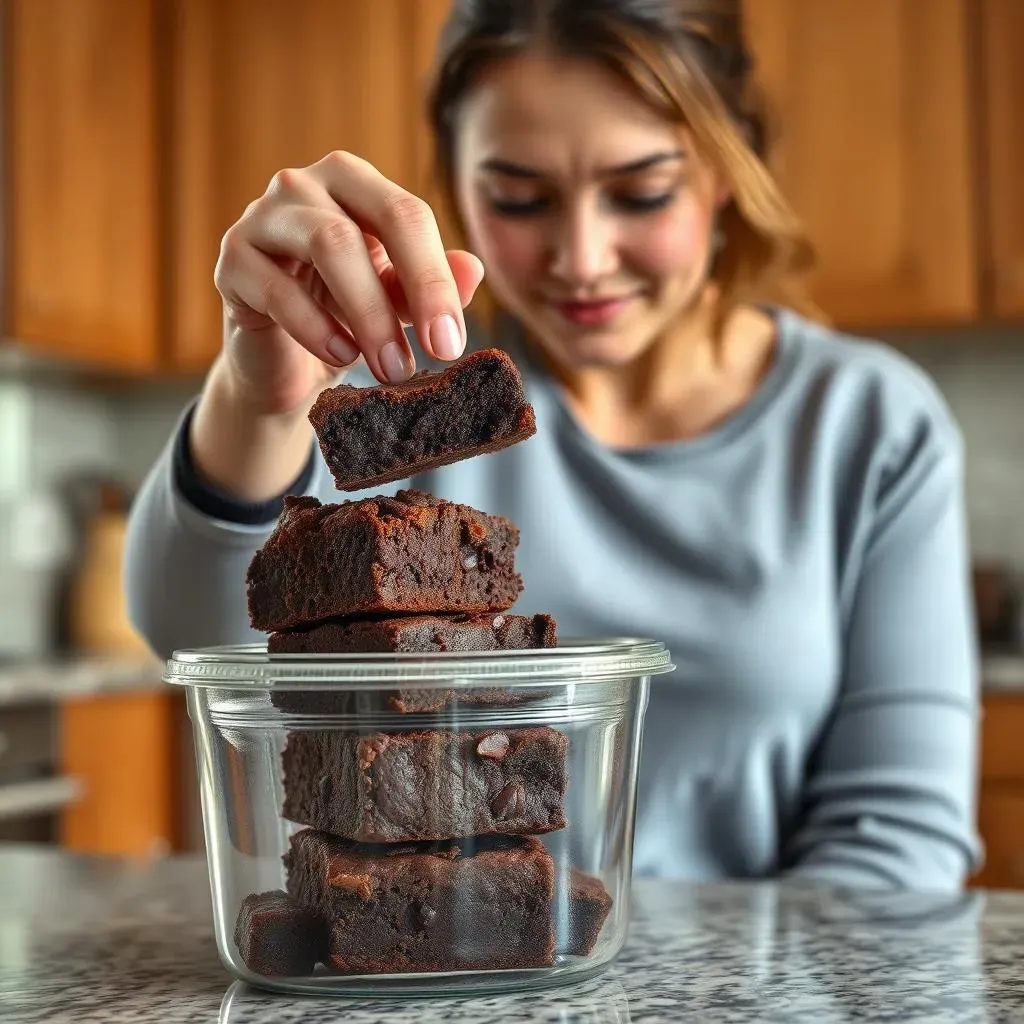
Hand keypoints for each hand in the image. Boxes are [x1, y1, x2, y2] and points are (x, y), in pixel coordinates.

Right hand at [213, 150, 484, 415]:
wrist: (281, 362)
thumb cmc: (342, 317)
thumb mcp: (396, 302)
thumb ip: (431, 286)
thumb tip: (473, 270)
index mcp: (354, 185)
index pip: (408, 214)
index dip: (437, 278)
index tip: (454, 340)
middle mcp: (306, 185)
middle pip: (373, 220)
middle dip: (416, 290)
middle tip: (438, 354)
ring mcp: (263, 217)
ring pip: (329, 244)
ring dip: (370, 314)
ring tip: (393, 368)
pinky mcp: (232, 260)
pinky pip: (278, 288)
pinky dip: (317, 328)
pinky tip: (342, 357)